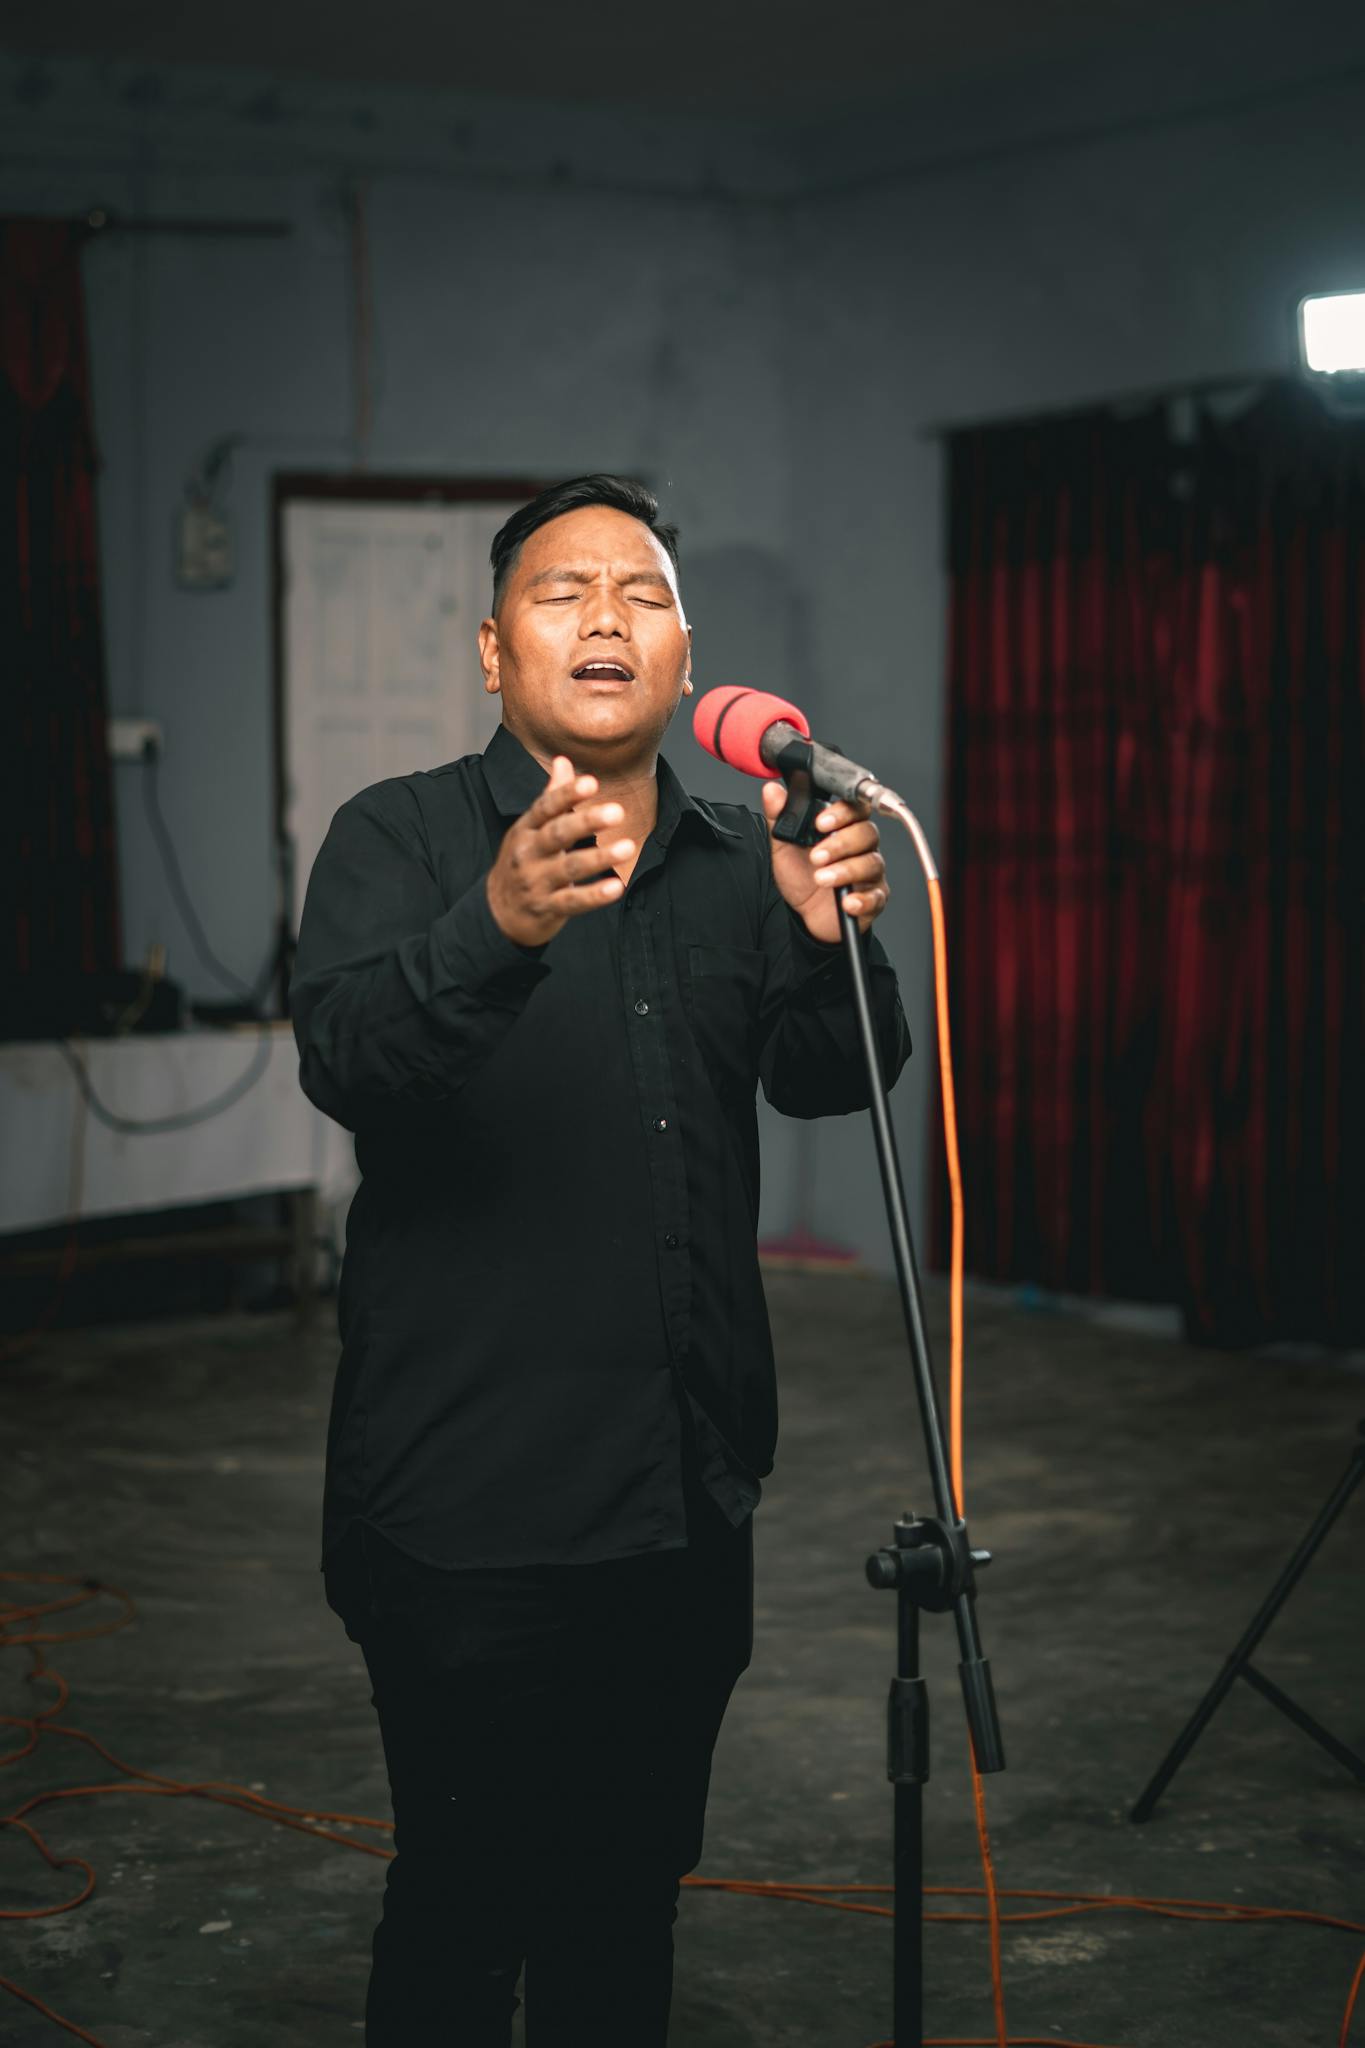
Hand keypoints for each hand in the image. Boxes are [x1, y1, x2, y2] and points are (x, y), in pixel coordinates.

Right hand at [486, 756, 634, 947]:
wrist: (498, 911)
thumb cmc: (523, 861)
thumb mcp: (530, 828)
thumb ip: (551, 797)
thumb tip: (564, 760)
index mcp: (526, 829)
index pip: (545, 807)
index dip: (567, 795)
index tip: (591, 782)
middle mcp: (528, 853)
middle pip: (557, 834)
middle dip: (586, 822)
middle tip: (617, 812)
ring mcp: (536, 882)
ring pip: (569, 868)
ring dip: (599, 857)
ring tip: (628, 847)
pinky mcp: (547, 908)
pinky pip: (572, 901)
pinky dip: (594, 895)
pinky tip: (616, 887)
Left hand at [760, 782, 889, 943]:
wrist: (805, 914)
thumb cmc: (802, 877)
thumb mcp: (785, 847)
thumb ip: (780, 818)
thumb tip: (772, 790)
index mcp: (844, 828)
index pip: (855, 808)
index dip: (842, 812)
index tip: (821, 822)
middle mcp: (862, 847)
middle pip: (867, 833)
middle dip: (840, 843)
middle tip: (816, 856)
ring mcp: (870, 872)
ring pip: (872, 863)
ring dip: (845, 870)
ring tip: (822, 878)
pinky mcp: (874, 898)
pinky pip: (876, 896)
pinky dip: (862, 899)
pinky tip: (846, 902)